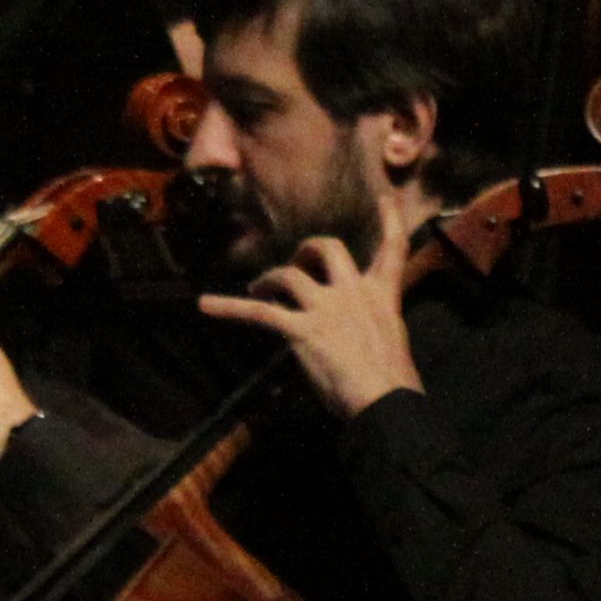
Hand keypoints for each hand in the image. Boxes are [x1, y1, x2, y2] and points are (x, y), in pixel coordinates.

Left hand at [198, 223, 423, 419]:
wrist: (386, 403)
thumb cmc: (395, 384)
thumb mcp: (393, 343)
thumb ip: (373, 327)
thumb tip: (355, 337)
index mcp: (382, 297)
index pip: (392, 248)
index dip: (389, 219)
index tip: (383, 197)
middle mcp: (354, 293)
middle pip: (328, 248)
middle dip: (307, 249)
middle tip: (295, 262)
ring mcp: (326, 308)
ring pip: (289, 274)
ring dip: (269, 279)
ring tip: (256, 290)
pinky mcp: (301, 329)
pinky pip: (259, 313)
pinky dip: (229, 308)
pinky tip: (205, 305)